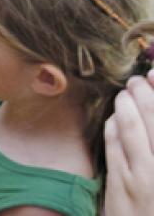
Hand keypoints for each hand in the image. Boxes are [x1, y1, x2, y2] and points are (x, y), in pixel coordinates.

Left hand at [104, 70, 153, 215]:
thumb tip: (145, 105)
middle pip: (153, 117)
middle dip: (144, 93)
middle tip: (138, 80)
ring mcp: (142, 177)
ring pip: (131, 127)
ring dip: (126, 104)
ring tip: (125, 93)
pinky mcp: (120, 185)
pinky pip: (114, 145)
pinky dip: (113, 125)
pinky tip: (114, 118)